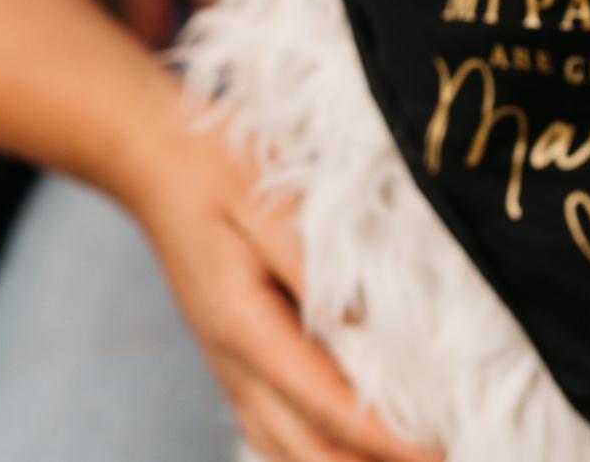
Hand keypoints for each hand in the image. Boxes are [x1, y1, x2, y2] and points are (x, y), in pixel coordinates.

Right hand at [125, 94, 439, 461]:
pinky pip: (271, 431)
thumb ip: (313, 264)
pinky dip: (310, 455)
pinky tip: (344, 455)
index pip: (326, 404)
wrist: (152, 157)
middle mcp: (233, 362)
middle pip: (305, 450)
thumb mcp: (266, 202)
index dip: (385, 438)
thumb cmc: (217, 169)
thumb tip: (364, 322)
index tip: (437, 455)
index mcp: (244, 326)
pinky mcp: (231, 357)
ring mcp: (227, 365)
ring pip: (283, 451)